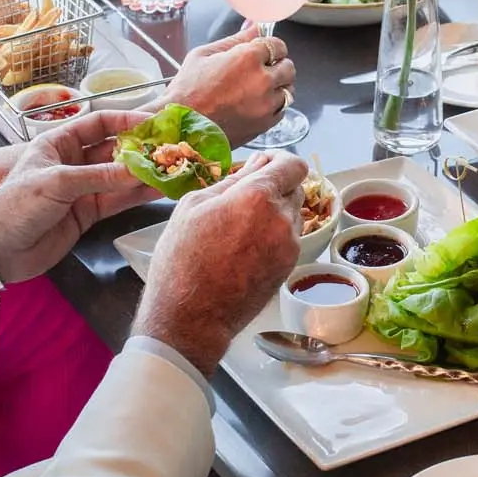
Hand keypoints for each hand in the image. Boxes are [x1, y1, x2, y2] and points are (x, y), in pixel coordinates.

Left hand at [0, 111, 156, 284]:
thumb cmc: (16, 205)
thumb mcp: (57, 183)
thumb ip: (99, 176)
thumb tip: (138, 169)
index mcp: (59, 143)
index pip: (98, 124)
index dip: (125, 121)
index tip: (152, 123)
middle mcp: (73, 162)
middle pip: (114, 150)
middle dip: (141, 149)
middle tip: (169, 148)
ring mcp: (82, 188)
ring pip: (120, 176)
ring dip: (144, 173)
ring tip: (172, 168)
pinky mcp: (88, 213)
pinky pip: (118, 200)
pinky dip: (137, 195)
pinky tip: (159, 190)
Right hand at [134, 151, 309, 373]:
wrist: (192, 316)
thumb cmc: (182, 260)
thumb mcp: (194, 206)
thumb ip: (232, 180)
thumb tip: (257, 164)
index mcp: (257, 196)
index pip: (293, 164)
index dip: (280, 160)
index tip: (265, 164)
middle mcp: (281, 219)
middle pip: (294, 189)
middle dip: (275, 187)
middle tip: (245, 198)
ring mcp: (289, 246)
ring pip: (293, 215)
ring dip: (275, 213)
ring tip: (241, 227)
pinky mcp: (289, 267)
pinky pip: (288, 239)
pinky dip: (274, 236)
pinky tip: (246, 247)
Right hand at [164, 22, 294, 145]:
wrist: (180, 127)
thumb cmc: (187, 91)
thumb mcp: (205, 55)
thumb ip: (235, 39)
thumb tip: (254, 26)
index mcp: (248, 58)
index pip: (277, 45)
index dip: (269, 48)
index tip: (262, 52)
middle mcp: (263, 81)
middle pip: (288, 67)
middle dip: (277, 66)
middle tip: (259, 70)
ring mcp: (266, 105)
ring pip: (288, 90)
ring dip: (277, 87)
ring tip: (255, 90)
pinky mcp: (265, 125)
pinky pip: (281, 111)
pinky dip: (273, 106)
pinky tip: (254, 105)